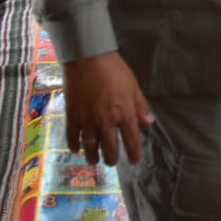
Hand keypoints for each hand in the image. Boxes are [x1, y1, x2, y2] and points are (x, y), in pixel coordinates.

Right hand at [62, 51, 154, 165]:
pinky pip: (72, 136)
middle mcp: (106, 121)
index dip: (134, 153)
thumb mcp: (133, 86)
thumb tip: (148, 123)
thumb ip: (140, 106)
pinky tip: (76, 149)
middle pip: (110, 148)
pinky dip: (74, 145)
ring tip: (94, 161)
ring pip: (90, 146)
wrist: (88, 59)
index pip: (131, 139)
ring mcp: (87, 120)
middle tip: (112, 161)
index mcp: (124, 113)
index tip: (135, 161)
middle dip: (112, 158)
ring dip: (93, 157)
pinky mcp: (72, 115)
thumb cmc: (114, 70)